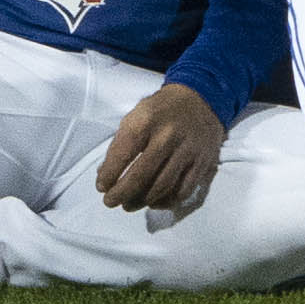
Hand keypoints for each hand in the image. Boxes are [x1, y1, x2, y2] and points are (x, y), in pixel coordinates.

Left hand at [93, 83, 225, 215]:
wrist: (202, 99)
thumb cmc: (162, 110)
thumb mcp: (135, 116)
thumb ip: (120, 144)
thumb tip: (106, 174)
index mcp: (147, 121)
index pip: (121, 156)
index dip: (108, 176)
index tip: (101, 186)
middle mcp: (168, 136)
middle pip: (140, 176)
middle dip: (120, 194)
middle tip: (110, 201)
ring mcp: (188, 150)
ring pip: (162, 186)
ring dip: (141, 201)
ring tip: (129, 204)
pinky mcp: (203, 161)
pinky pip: (183, 190)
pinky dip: (166, 201)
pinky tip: (155, 201)